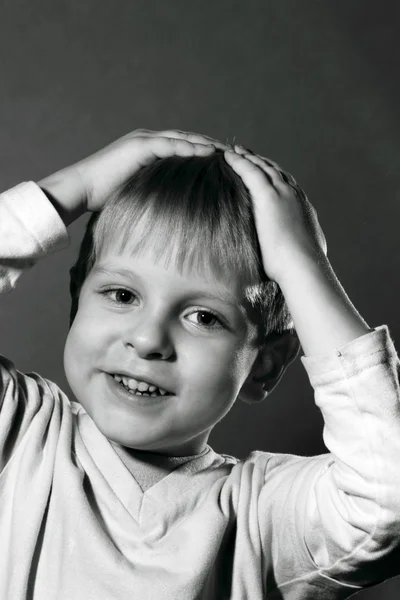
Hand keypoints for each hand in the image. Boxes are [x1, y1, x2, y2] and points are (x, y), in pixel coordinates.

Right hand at [39, 129, 226, 224]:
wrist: (83, 189)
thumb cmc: (108, 197)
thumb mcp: (141, 193)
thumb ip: (159, 193)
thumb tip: (178, 211)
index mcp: (152, 151)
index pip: (186, 148)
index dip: (206, 154)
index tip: (228, 163)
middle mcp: (151, 141)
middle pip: (190, 140)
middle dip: (213, 146)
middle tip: (237, 155)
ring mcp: (145, 140)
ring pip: (183, 138)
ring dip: (206, 144)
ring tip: (228, 153)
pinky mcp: (140, 145)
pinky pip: (170, 143)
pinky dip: (189, 147)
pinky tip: (207, 153)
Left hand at [224, 146, 327, 284]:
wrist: (303, 267)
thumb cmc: (299, 269)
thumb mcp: (301, 255)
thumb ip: (294, 249)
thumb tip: (291, 257)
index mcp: (302, 207)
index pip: (285, 185)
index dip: (272, 176)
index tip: (262, 171)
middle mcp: (294, 195)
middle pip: (274, 171)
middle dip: (259, 161)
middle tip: (244, 152)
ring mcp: (283, 194)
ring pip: (262, 167)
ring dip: (247, 157)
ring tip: (233, 150)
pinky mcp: (269, 196)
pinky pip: (250, 171)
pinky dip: (239, 161)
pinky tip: (227, 156)